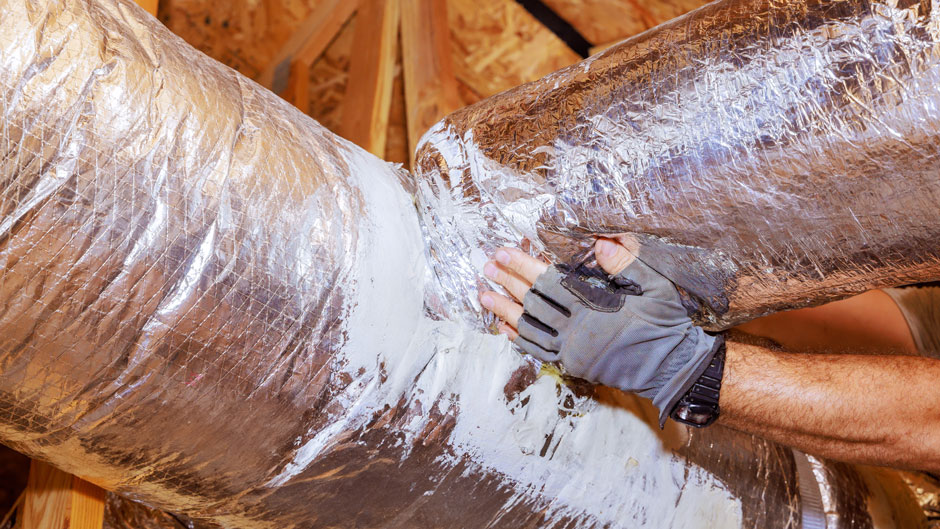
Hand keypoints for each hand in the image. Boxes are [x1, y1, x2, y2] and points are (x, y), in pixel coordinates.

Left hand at [480, 238, 721, 424]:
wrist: (672, 370)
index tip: (503, 252)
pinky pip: (538, 351)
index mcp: (595, 308)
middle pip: (532, 303)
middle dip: (506, 283)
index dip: (523, 265)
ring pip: (529, 328)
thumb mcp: (654, 287)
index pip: (549, 281)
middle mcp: (578, 331)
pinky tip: (504, 327)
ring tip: (483, 295)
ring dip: (503, 310)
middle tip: (485, 267)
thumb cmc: (666, 324)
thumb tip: (600, 240)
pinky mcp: (574, 366)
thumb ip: (626, 262)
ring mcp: (573, 351)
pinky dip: (519, 338)